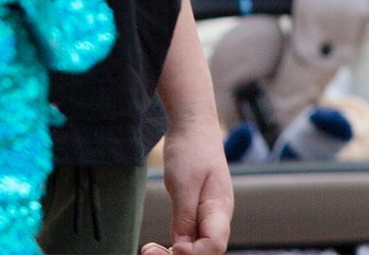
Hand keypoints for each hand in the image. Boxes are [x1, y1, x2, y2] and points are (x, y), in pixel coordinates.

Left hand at [145, 0, 232, 254]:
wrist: (192, 125)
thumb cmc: (191, 149)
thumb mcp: (183, 183)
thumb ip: (185, 217)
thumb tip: (182, 248)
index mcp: (220, 208)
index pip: (215, 245)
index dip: (195, 254)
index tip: (173, 248)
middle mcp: (217, 216)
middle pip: (205, 250)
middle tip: (149, 251)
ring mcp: (208, 215)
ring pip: (196, 246)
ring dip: (173, 253)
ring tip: (148, 249)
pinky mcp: (197, 212)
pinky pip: (189, 238)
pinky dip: (173, 245)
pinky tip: (156, 245)